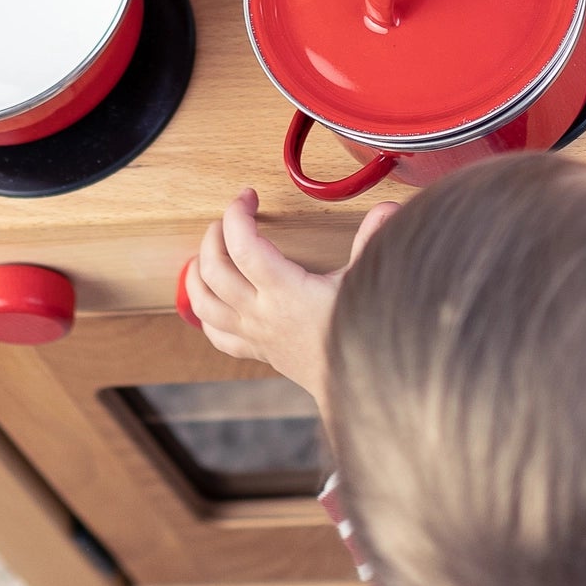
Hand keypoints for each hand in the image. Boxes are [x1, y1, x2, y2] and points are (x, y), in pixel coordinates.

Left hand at [182, 188, 398, 416]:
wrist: (357, 388)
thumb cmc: (360, 335)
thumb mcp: (365, 284)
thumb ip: (372, 242)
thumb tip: (387, 209)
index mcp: (286, 293)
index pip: (243, 247)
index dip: (237, 215)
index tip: (248, 196)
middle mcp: (262, 314)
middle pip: (214, 269)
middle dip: (214, 234)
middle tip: (232, 217)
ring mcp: (253, 334)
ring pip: (203, 303)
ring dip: (197, 270)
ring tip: (209, 247)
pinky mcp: (255, 350)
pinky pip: (215, 333)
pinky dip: (203, 310)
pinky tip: (209, 292)